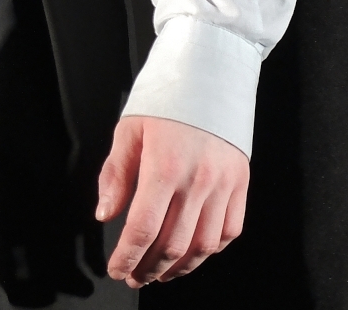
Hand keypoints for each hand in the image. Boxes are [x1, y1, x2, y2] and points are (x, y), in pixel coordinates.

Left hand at [97, 114, 249, 286]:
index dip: (126, 257)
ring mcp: (224, 183)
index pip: (142, 229)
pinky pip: (230, 230)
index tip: (116, 268)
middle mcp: (198, 179)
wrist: (212, 72)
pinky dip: (211, 249)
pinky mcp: (241, 181)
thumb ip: (116, 174)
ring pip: (203, 245)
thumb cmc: (169, 99)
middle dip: (148, 269)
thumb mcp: (130, 129)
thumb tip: (106, 214)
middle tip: (134, 275)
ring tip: (161, 272)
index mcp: (165, 166)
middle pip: (172, 244)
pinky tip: (193, 252)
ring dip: (179, 268)